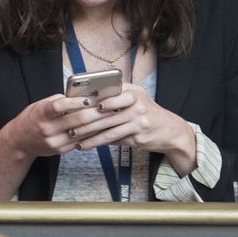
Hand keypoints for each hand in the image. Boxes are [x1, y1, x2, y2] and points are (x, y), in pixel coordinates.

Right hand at [0, 92, 114, 160]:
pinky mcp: (59, 150)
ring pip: (81, 133)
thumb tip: (81, 95)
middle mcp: (47, 129)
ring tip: (110, 117)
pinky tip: (101, 129)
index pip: (59, 107)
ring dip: (97, 125)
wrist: (19, 141)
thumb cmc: (32, 118)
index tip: (89, 99)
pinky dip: (91, 135)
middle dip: (95, 114)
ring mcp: (53, 142)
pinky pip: (79, 142)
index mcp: (41, 114)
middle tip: (110, 107)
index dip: (75, 103)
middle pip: (75, 121)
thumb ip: (58, 101)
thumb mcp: (40, 105)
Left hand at [70, 85, 197, 173]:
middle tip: (68, 124)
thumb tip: (86, 103)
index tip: (73, 104)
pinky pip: (113, 139)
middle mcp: (137, 103)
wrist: (169, 130)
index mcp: (133, 91)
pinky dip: (97, 142)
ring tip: (73, 136)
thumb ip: (115, 99)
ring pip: (107, 127)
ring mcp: (138, 120)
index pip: (108, 92)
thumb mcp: (134, 100)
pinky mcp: (138, 135)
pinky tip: (85, 144)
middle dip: (84, 119)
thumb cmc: (145, 114)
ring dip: (88, 133)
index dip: (90, 99)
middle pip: (104, 112)